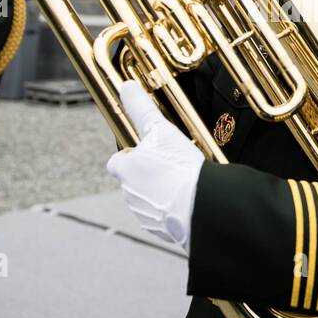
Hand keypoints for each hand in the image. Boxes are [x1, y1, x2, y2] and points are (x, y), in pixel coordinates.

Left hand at [105, 80, 204, 248]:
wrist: (200, 206)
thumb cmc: (178, 166)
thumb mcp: (160, 129)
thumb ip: (141, 109)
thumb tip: (127, 86)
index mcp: (125, 170)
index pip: (116, 161)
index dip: (129, 156)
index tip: (146, 152)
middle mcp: (129, 194)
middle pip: (132, 181)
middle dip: (147, 175)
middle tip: (171, 165)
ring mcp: (145, 215)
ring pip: (147, 200)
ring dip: (160, 193)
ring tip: (183, 183)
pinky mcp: (161, 231)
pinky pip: (163, 219)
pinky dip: (172, 212)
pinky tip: (189, 202)